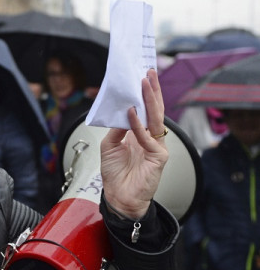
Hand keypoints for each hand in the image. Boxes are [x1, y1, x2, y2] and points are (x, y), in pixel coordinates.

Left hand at [99, 69, 168, 218]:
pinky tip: (131, 111)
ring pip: (155, 118)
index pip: (145, 110)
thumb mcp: (110, 145)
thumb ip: (117, 128)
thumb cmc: (115, 174)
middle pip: (154, 110)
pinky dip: (138, 124)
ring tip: (144, 83)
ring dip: (149, 100)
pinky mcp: (159, 156)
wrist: (119, 197)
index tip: (142, 76)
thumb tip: (123, 111)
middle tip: (148, 72)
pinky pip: (147, 136)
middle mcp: (151, 137)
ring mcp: (157, 146)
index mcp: (140, 134)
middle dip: (151, 90)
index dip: (145, 94)